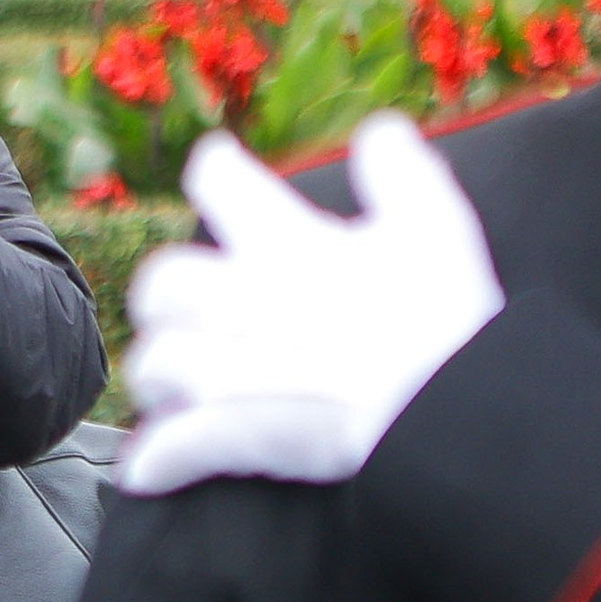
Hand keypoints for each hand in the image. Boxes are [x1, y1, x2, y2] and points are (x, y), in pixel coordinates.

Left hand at [119, 113, 504, 495]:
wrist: (451, 412)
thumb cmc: (446, 318)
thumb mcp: (436, 223)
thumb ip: (400, 170)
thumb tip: (381, 129)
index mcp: (286, 240)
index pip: (219, 180)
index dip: (216, 169)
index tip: (218, 167)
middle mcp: (243, 297)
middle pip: (161, 283)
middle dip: (168, 299)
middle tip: (190, 311)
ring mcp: (233, 369)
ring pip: (154, 364)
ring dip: (162, 379)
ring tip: (178, 392)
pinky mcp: (236, 435)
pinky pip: (172, 446)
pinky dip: (156, 460)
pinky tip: (149, 472)